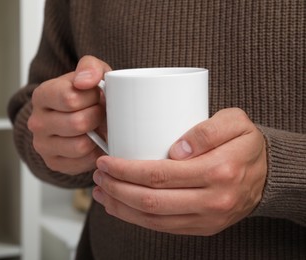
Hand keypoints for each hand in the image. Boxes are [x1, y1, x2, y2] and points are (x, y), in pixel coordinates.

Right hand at [28, 55, 110, 174]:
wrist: (79, 116)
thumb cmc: (86, 95)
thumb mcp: (91, 73)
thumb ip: (90, 68)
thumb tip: (84, 81)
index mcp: (42, 95)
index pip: (70, 99)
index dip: (92, 98)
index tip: (97, 96)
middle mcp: (37, 122)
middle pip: (77, 123)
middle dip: (97, 117)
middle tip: (100, 113)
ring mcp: (42, 145)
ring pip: (80, 146)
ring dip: (96, 137)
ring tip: (97, 127)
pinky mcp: (53, 163)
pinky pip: (82, 162)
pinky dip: (94, 154)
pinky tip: (94, 142)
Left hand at [92, 108, 266, 235]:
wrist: (267, 173)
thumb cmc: (245, 143)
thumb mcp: (235, 122)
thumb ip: (207, 130)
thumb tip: (176, 149)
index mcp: (219, 171)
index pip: (160, 175)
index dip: (126, 170)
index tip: (106, 161)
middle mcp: (213, 200)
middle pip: (152, 201)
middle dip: (116, 189)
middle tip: (98, 175)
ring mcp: (208, 219)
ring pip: (154, 220)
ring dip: (121, 207)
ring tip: (101, 192)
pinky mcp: (203, 227)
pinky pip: (164, 228)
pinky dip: (137, 219)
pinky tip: (121, 207)